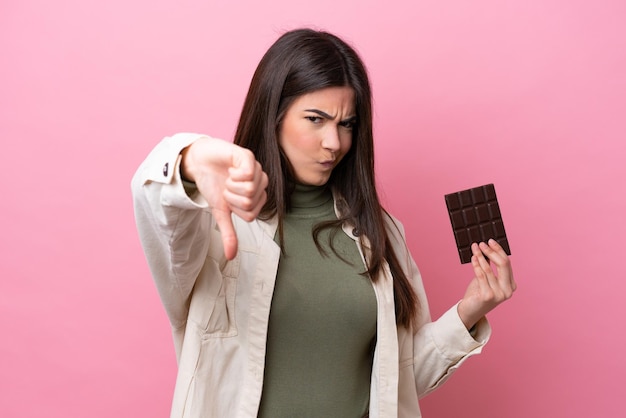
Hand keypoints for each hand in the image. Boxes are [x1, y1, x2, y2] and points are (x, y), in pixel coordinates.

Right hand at [181, 137, 268, 259]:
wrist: (199, 163)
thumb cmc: (212, 185)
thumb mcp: (220, 213)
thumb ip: (229, 233)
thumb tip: (231, 257)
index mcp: (257, 197)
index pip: (251, 214)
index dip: (234, 209)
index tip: (227, 199)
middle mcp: (260, 183)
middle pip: (250, 202)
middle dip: (232, 197)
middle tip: (226, 186)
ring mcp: (256, 169)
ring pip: (249, 189)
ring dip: (231, 186)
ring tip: (228, 177)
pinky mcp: (248, 157)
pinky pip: (248, 173)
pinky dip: (234, 174)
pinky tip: (231, 169)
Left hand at [457, 239, 515, 329]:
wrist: (470, 311)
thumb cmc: (478, 292)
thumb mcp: (487, 278)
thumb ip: (490, 266)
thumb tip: (487, 248)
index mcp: (511, 285)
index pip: (507, 263)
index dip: (498, 250)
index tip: (490, 241)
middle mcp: (508, 290)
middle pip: (502, 264)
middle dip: (491, 252)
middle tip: (481, 243)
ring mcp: (499, 294)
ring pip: (489, 269)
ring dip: (481, 256)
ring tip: (474, 248)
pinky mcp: (488, 296)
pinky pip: (481, 275)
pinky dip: (476, 265)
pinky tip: (473, 258)